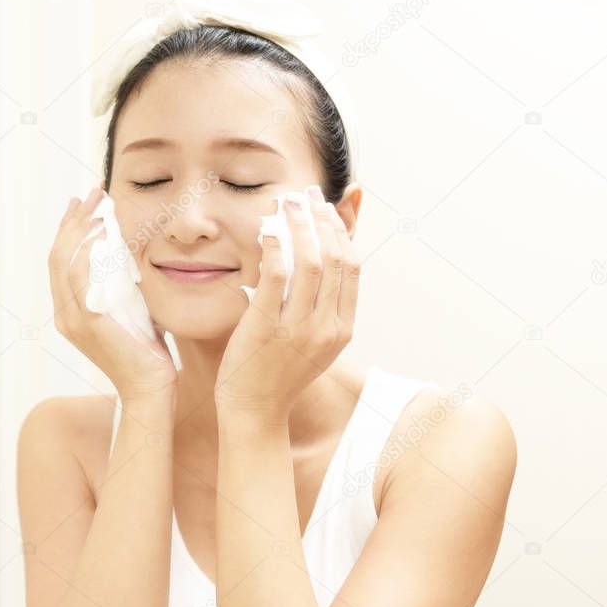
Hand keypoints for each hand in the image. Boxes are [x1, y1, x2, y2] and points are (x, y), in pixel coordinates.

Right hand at [48, 187, 176, 399]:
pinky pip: (79, 276)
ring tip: (98, 204)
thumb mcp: (133, 309)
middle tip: (92, 192)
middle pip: (58, 254)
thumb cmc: (149, 352)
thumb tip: (135, 254)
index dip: (69, 229)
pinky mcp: (90, 322)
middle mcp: (65, 315)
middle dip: (74, 219)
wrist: (152, 388)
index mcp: (70, 312)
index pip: (61, 261)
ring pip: (64, 260)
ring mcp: (73, 319)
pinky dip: (86, 249)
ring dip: (80, 226)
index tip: (84, 204)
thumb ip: (125, 285)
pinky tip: (102, 231)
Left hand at [214, 185, 359, 419]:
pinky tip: (267, 229)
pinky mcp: (267, 326)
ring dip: (300, 225)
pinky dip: (275, 246)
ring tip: (288, 201)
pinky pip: (277, 275)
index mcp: (343, 328)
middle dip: (323, 219)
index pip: (352, 267)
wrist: (254, 411)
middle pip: (336, 258)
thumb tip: (321, 260)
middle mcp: (328, 327)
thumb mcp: (310, 338)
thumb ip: (317, 300)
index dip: (341, 231)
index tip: (325, 207)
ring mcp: (299, 328)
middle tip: (307, 194)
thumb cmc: (276, 372)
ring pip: (311, 261)